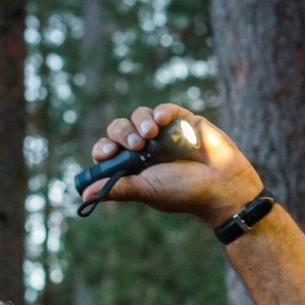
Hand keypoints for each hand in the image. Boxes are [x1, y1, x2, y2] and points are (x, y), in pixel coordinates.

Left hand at [81, 103, 263, 227]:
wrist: (222, 186)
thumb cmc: (184, 193)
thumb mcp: (147, 190)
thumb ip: (118, 188)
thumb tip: (83, 195)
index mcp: (133, 166)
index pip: (108, 151)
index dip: (104, 148)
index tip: (109, 152)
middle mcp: (146, 148)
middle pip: (120, 129)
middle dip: (122, 133)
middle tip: (135, 145)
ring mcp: (164, 133)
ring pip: (140, 115)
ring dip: (140, 121)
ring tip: (150, 135)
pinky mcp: (184, 121)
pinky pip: (165, 109)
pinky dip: (161, 112)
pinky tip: (163, 121)